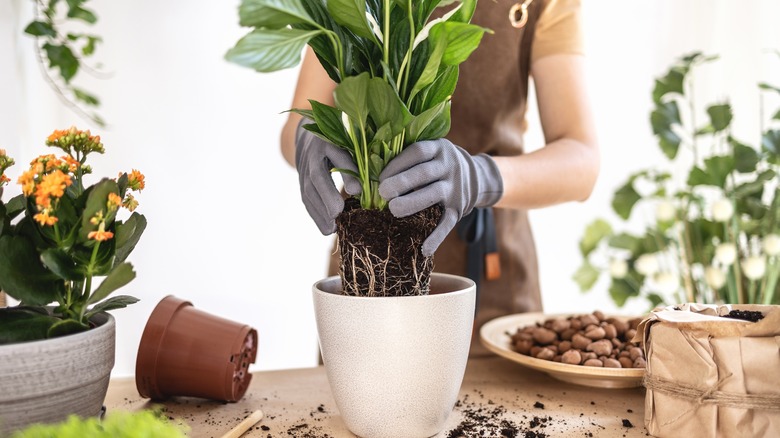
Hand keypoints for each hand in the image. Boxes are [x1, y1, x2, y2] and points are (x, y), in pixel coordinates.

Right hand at [295, 119, 360, 233]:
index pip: (337, 154)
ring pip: (307, 190)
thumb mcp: (350, 144)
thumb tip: (360, 191)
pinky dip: (315, 214)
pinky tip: (326, 228)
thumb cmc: (340, 141)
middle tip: (337, 215)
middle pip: (317, 176)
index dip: (346, 171)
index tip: (356, 191)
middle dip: (327, 196)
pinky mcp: (301, 180)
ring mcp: (303, 168)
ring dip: (319, 212)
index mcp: (328, 140)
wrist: (310, 135)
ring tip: (331, 229)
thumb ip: (357, 162)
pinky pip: (306, 198)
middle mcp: (312, 153)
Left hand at [378, 139, 502, 255]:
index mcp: (438, 148)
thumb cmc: (437, 164)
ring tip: (393, 210)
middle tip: (383, 193)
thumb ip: (408, 157)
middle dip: (401, 183)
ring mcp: (456, 187)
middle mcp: (449, 165)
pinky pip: (448, 223)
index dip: (396, 164)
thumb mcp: (430, 152)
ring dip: (412, 203)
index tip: (380, 177)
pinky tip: (424, 249)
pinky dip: (437, 237)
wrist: (475, 176)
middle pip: (423, 173)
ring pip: (434, 194)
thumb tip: (372, 170)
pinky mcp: (459, 208)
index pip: (417, 152)